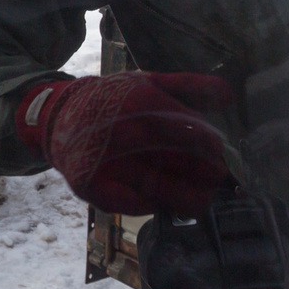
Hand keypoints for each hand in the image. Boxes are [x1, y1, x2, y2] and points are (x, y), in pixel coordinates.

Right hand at [13, 71, 231, 215]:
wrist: (60, 118)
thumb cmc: (113, 100)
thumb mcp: (147, 82)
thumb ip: (188, 86)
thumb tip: (229, 95)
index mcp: (135, 100)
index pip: (177, 124)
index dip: (203, 141)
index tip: (219, 151)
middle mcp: (118, 130)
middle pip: (167, 156)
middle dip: (199, 171)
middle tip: (217, 179)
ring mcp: (103, 160)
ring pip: (152, 186)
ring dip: (182, 197)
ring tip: (201, 202)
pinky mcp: (90, 185)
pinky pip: (127, 202)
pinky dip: (150, 206)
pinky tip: (166, 205)